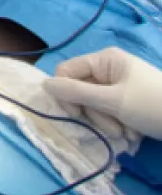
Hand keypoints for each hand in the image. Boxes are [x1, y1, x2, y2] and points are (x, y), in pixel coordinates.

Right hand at [42, 47, 161, 139]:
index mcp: (104, 60)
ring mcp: (118, 87)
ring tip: (128, 134)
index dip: (66, 94)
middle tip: (114, 128)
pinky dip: (118, 126)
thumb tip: (43, 85)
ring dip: (108, 124)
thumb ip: (77, 93)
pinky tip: (133, 134)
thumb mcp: (113, 101)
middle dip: (95, 115)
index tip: (77, 115)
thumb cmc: (153, 106)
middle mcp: (109, 69)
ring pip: (94, 106)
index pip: (66, 72)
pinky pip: (109, 113)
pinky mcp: (127, 103)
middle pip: (81, 92)